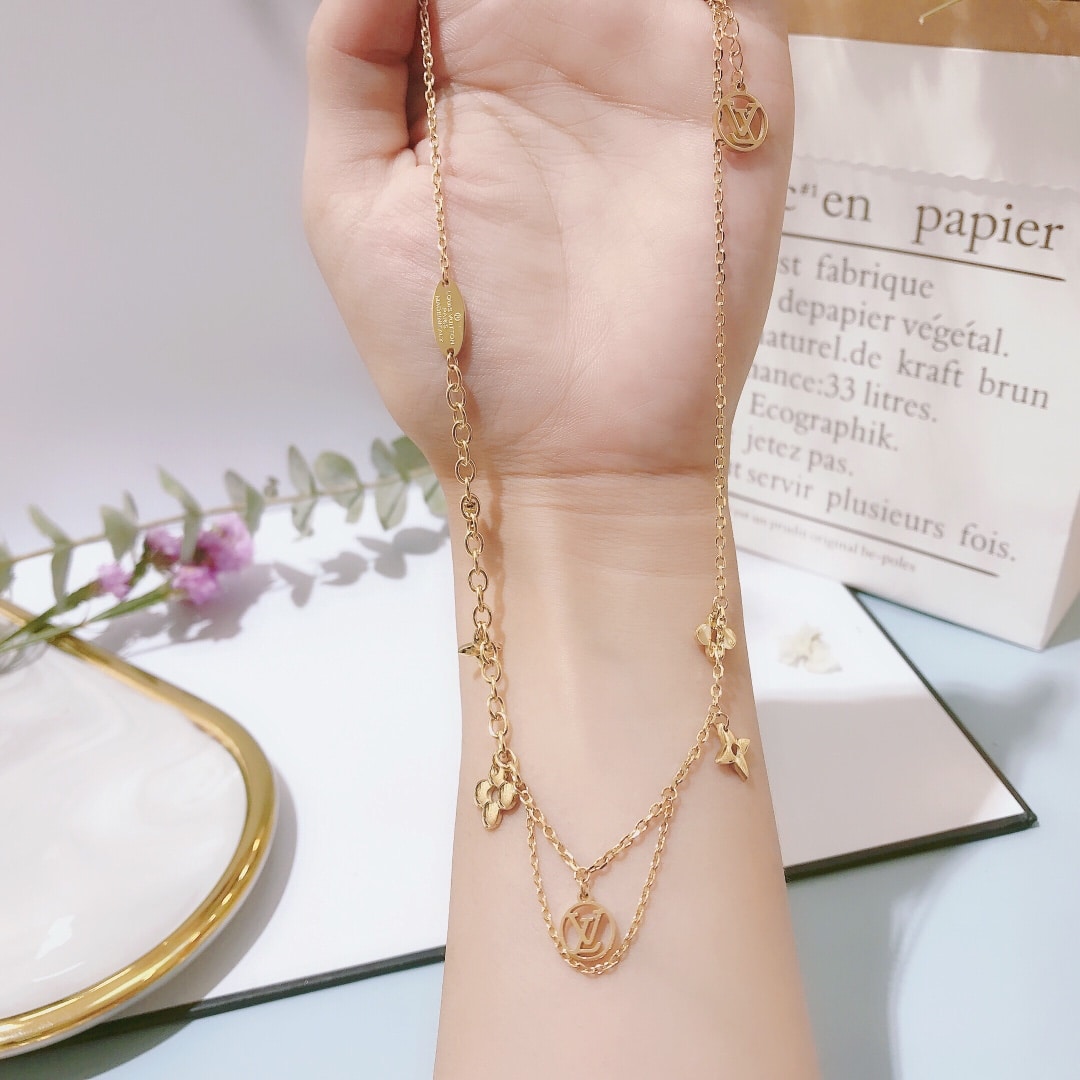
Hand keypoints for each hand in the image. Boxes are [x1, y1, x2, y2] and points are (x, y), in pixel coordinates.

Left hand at [304, 0, 792, 482]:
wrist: (575, 453)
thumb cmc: (449, 348)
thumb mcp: (350, 200)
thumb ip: (354, 58)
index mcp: (465, 59)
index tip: (443, 0)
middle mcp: (560, 44)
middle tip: (510, 5)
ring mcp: (651, 61)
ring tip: (569, 3)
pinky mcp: (737, 91)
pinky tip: (645, 2)